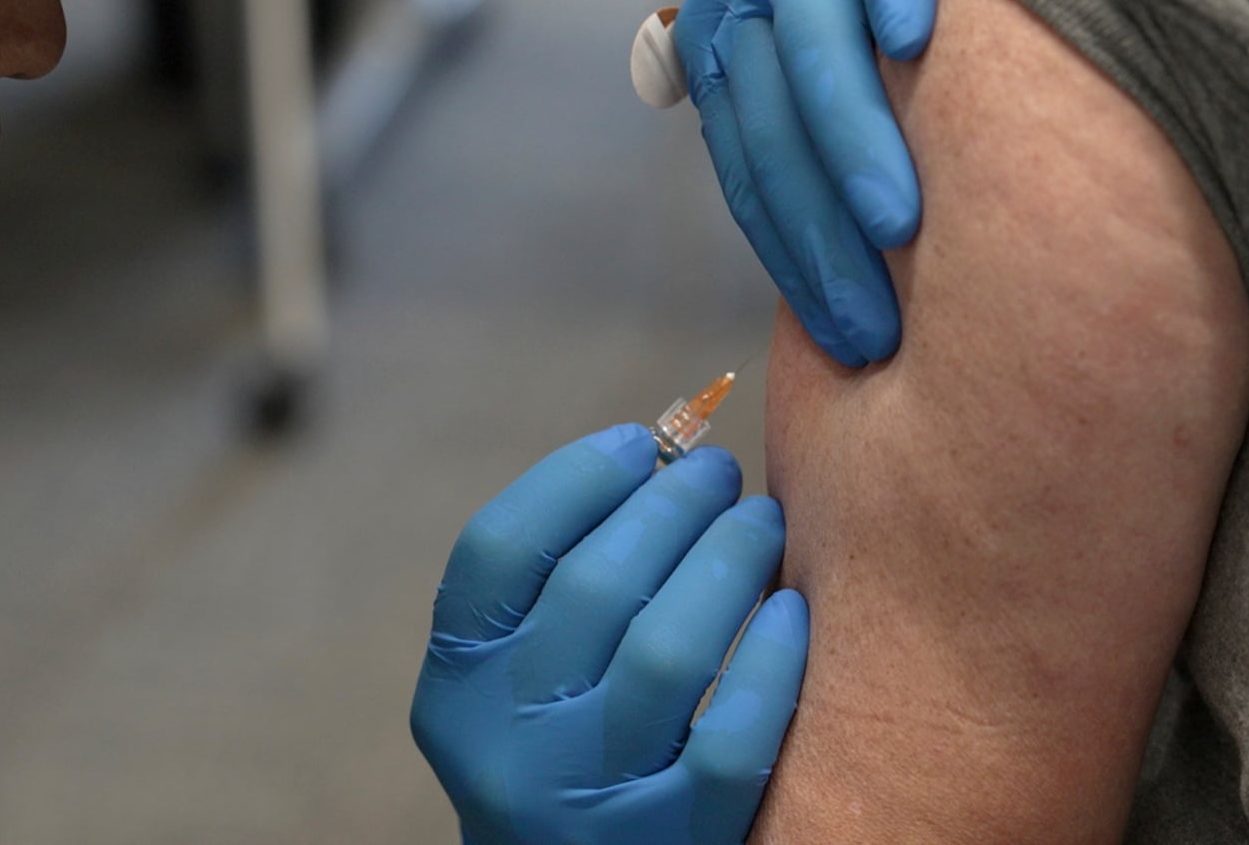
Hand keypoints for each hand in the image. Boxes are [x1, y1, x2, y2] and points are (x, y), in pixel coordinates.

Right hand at [411, 424, 808, 844]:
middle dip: (670, 505)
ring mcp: (587, 798)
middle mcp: (507, 742)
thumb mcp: (521, 682)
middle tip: (718, 472)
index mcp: (458, 686)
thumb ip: (559, 591)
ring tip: (759, 523)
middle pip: (593, 586)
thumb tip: (659, 464)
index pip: (499, 549)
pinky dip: (768, 665)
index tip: (639, 443)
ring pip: (667, 651)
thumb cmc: (563, 755)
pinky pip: (731, 740)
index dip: (573, 478)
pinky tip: (790, 612)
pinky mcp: (670, 842)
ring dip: (726, 562)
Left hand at [673, 0, 981, 365]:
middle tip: (879, 321)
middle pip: (773, 118)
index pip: (749, 170)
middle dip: (819, 230)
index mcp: (729, 46)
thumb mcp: (825, 67)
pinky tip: (914, 39)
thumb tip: (829, 278)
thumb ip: (808, 147)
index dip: (792, 261)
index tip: (846, 343)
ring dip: (849, 131)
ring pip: (812, 30)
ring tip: (900, 225)